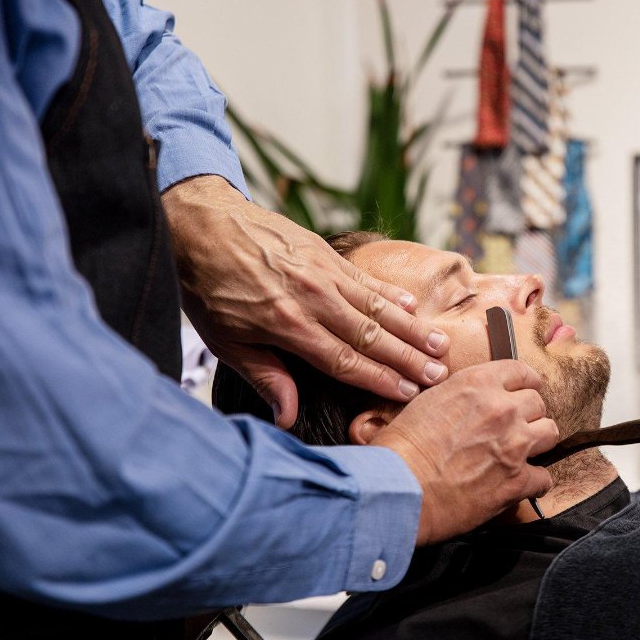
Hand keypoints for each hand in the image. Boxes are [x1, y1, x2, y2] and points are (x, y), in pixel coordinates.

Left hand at [161, 175, 449, 427]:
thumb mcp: (225, 340)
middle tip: (438, 375)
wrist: (200, 223)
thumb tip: (287, 416)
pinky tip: (412, 306)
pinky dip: (391, 293)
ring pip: (377, 306)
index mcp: (288, 324)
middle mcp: (313, 298)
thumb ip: (265, 375)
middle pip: (371, 336)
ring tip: (439, 345)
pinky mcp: (325, 253)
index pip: (344, 360)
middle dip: (408, 359)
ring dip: (411, 328)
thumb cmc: (206, 286)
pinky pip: (365, 278)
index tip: (408, 393)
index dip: (379, 380)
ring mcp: (323, 273)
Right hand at [371, 361, 559, 544]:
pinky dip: (535, 483)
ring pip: (550, 432)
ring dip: (538, 442)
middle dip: (529, 415)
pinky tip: (524, 486)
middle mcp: (502, 409)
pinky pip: (544, 478)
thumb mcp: (428, 401)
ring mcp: (514, 444)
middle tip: (517, 428)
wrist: (400, 487)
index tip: (526, 391)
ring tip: (525, 453)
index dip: (526, 383)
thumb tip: (468, 406)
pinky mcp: (517, 480)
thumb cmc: (401, 449)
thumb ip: (459, 397)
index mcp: (478, 384)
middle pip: (538, 402)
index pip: (520, 372)